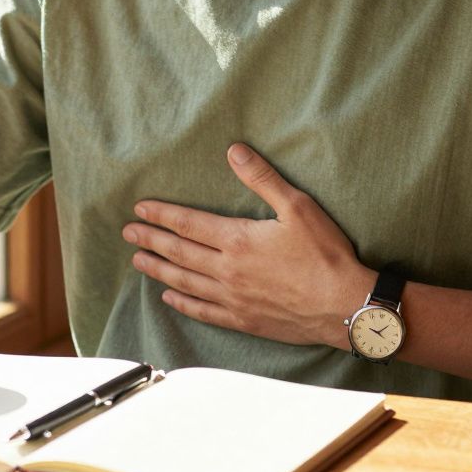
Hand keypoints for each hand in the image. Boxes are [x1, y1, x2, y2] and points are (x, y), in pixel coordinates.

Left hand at [123, 143, 372, 345]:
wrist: (344, 306)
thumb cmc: (325, 255)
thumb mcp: (298, 207)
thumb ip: (262, 179)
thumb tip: (234, 151)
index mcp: (237, 240)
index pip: (188, 224)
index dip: (161, 216)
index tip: (139, 210)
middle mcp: (227, 271)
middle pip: (179, 252)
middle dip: (151, 241)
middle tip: (128, 234)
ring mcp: (232, 299)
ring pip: (184, 282)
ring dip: (159, 269)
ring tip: (138, 261)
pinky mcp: (242, 320)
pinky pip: (203, 311)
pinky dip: (182, 303)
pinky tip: (169, 297)